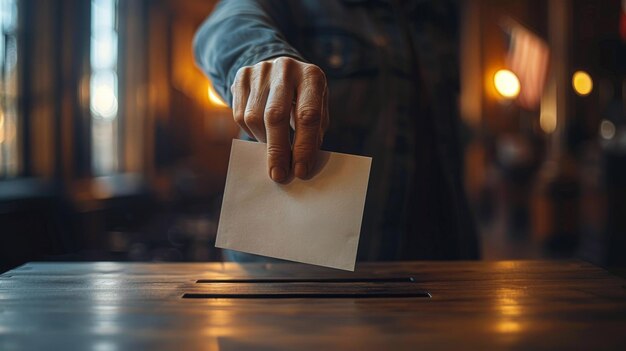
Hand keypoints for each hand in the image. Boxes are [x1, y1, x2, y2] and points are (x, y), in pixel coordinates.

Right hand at [231, 56, 328, 181]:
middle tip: (279, 174)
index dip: (304, 146)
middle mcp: (286, 68)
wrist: (280, 68)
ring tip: (273, 150)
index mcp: (311, 76)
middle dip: (277, 150)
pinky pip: (239, 114)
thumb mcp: (318, 108)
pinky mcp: (242, 76)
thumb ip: (313, 133)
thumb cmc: (304, 97)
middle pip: (275, 115)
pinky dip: (250, 131)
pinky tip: (261, 133)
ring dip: (263, 141)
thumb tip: (301, 165)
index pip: (307, 115)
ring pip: (253, 117)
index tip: (300, 170)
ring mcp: (261, 70)